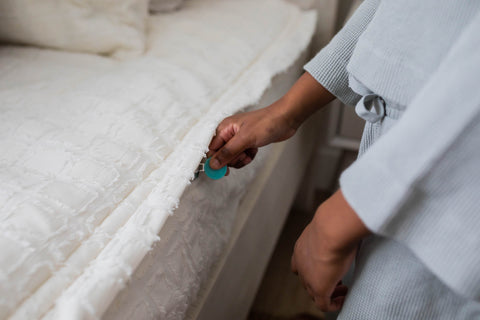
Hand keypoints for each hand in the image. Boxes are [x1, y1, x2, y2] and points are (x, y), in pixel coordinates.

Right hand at [208, 72, 335, 169]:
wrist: (286, 119)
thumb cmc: (266, 123)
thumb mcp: (245, 140)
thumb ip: (227, 153)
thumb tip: (213, 164)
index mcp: (224, 128)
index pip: (212, 149)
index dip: (216, 161)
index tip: (222, 171)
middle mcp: (229, 133)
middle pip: (222, 155)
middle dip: (232, 159)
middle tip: (242, 156)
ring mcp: (239, 138)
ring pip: (232, 157)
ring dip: (241, 159)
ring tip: (249, 153)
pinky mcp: (248, 142)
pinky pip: (242, 156)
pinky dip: (248, 157)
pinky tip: (254, 152)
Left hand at [291, 190, 370, 311]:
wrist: (331, 227)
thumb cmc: (335, 221)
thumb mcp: (331, 225)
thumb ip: (335, 226)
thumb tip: (348, 219)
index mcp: (301, 247)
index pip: (299, 263)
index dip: (311, 269)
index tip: (328, 267)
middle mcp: (301, 263)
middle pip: (306, 280)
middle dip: (322, 281)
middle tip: (339, 279)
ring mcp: (308, 277)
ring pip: (314, 293)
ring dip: (329, 293)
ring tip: (343, 289)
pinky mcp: (319, 288)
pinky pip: (324, 304)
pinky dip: (334, 304)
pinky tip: (345, 297)